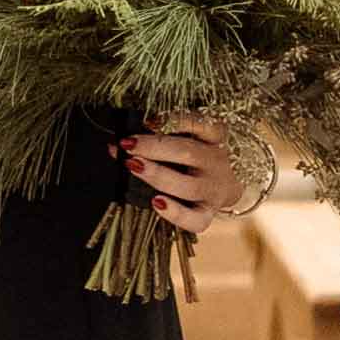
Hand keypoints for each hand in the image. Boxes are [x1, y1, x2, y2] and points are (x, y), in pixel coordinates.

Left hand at [121, 116, 255, 236]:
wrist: (225, 185)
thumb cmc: (196, 158)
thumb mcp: (186, 140)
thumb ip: (156, 140)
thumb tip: (115, 146)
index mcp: (214, 136)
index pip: (199, 123)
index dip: (173, 121)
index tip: (148, 121)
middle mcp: (216, 161)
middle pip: (187, 153)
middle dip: (154, 148)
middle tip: (128, 145)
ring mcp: (214, 189)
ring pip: (188, 186)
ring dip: (158, 175)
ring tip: (134, 166)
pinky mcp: (209, 212)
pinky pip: (195, 219)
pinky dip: (175, 213)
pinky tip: (156, 202)